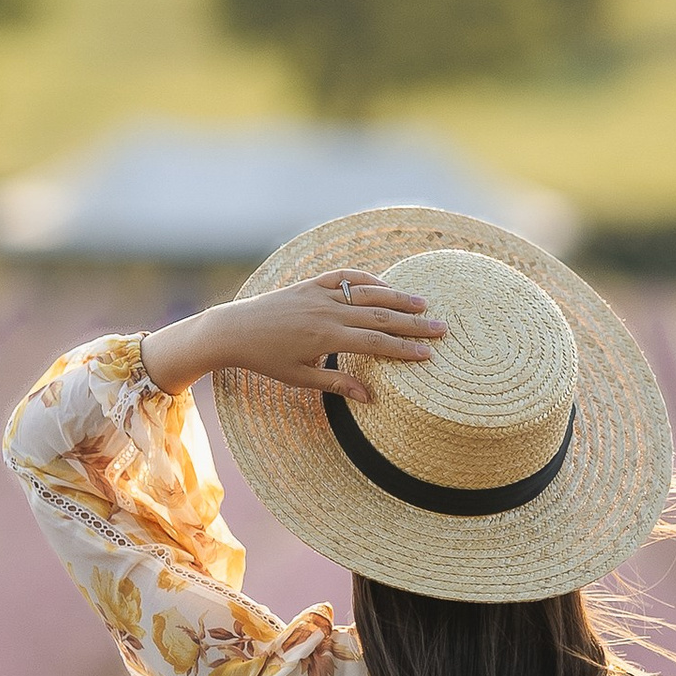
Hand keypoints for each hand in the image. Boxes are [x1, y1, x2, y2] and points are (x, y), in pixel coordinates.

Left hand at [144, 271, 445, 399]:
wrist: (234, 329)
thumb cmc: (266, 359)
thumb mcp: (300, 378)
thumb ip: (336, 385)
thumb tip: (369, 398)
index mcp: (326, 338)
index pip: (375, 344)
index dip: (403, 349)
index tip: (427, 354)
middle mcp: (327, 312)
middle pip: (380, 317)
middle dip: (412, 324)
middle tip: (441, 328)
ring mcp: (320, 294)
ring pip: (367, 293)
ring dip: (398, 297)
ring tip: (424, 304)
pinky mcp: (311, 283)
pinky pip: (345, 277)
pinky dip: (367, 279)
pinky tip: (385, 284)